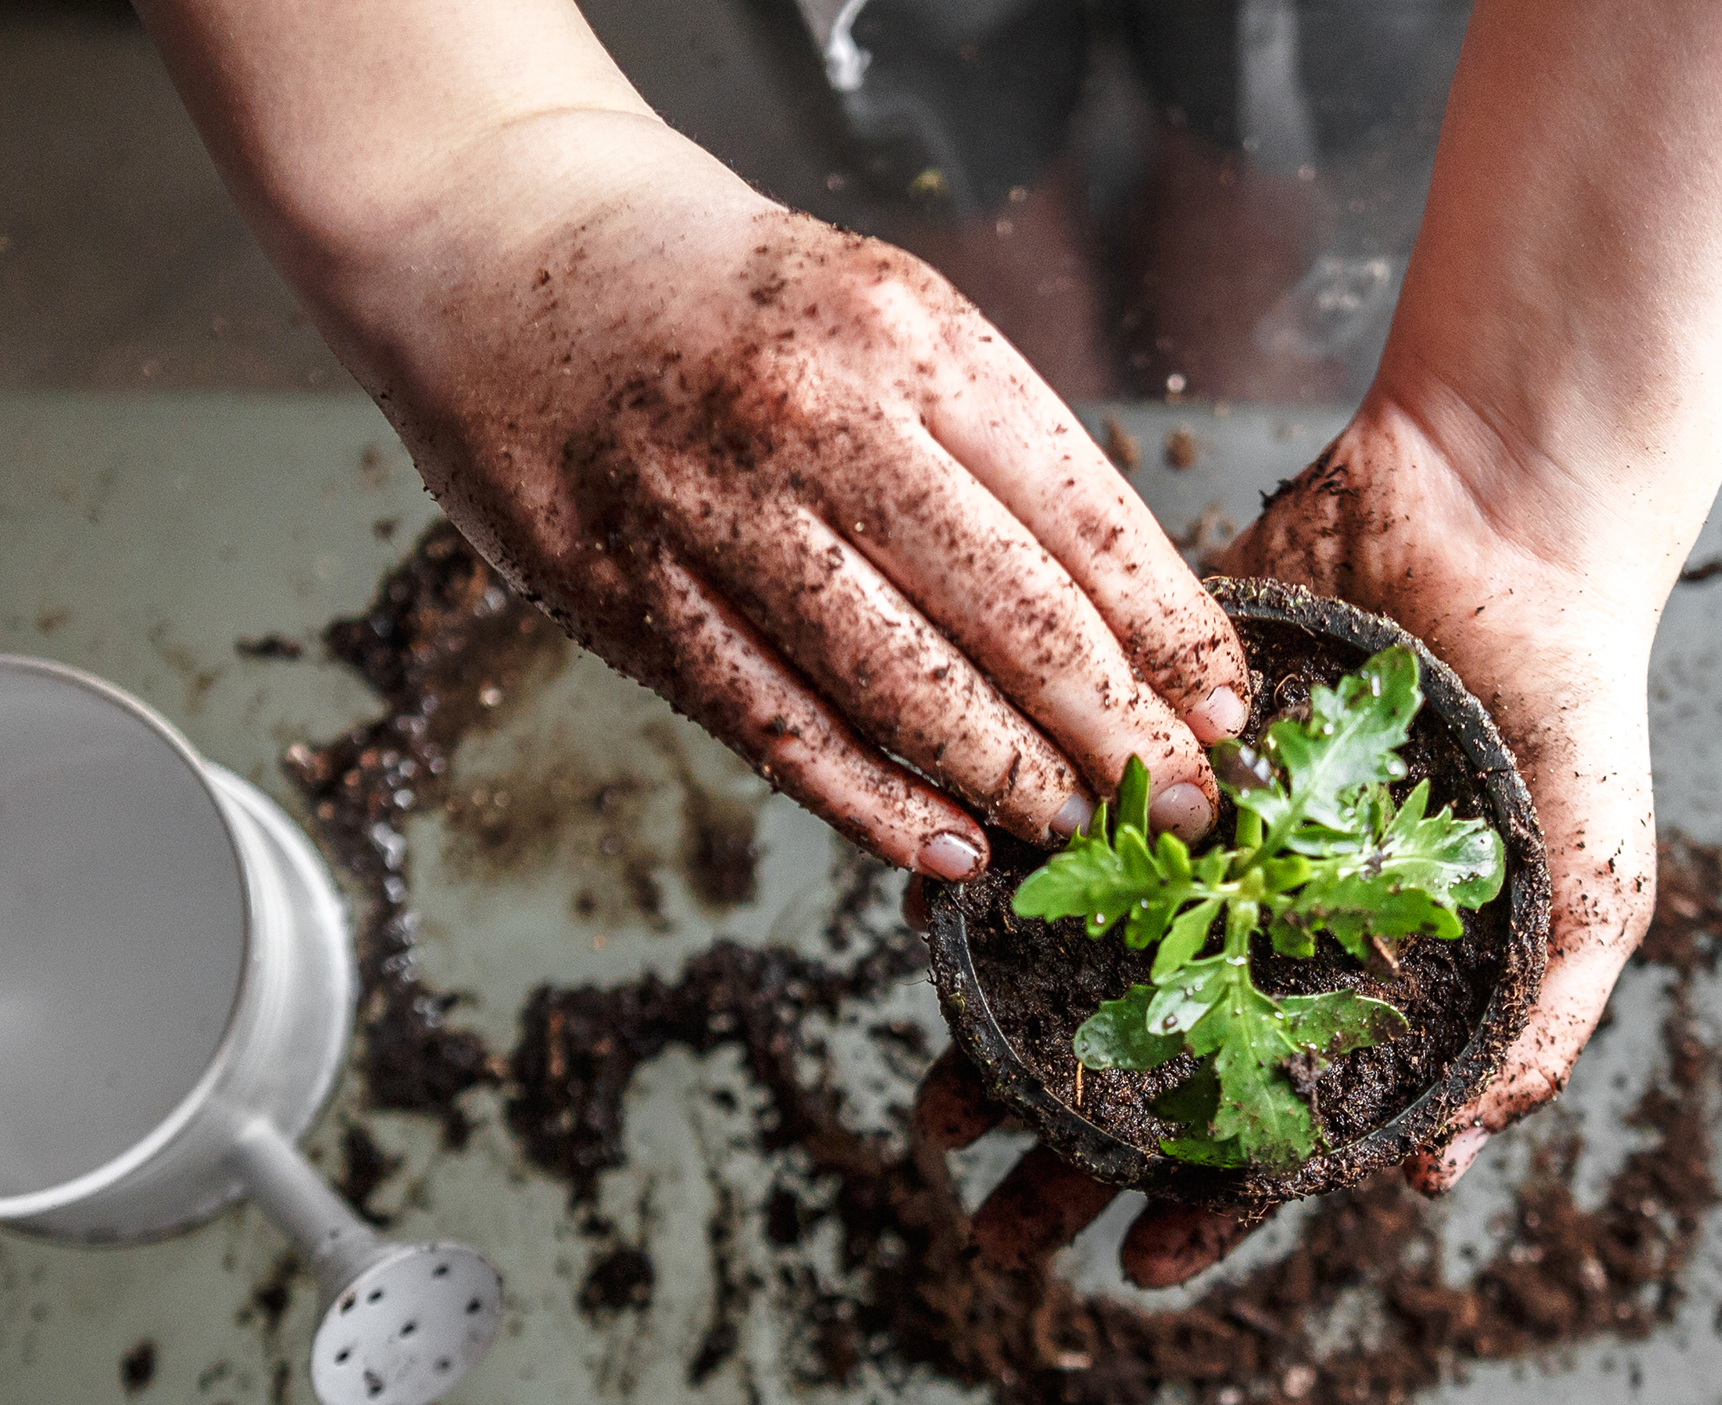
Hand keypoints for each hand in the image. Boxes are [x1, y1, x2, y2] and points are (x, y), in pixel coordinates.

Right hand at [313, 114, 1247, 876]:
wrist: (491, 238)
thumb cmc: (716, 290)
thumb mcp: (881, 309)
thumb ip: (986, 445)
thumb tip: (1121, 614)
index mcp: (910, 336)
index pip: (1081, 515)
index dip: (1169, 632)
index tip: (1229, 710)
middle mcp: (816, 419)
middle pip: (1011, 614)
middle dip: (1119, 730)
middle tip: (1187, 807)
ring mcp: (713, 512)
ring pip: (899, 686)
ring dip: (1011, 780)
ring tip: (1086, 834)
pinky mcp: (628, 593)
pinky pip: (776, 727)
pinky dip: (873, 802)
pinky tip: (948, 848)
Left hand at [907, 393, 1656, 1287]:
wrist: (1506, 514)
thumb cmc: (1575, 709)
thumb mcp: (1593, 893)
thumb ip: (1533, 1037)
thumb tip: (1432, 1176)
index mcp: (1357, 987)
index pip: (1270, 1129)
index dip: (1206, 1208)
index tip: (1136, 1268)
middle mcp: (1259, 930)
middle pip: (1149, 1073)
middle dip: (1066, 1157)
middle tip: (991, 1220)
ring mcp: (1193, 843)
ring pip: (1075, 969)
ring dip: (998, 1044)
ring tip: (934, 1109)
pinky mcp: (1140, 746)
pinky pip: (1048, 826)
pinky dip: (987, 882)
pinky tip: (932, 938)